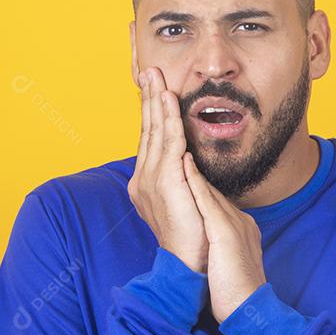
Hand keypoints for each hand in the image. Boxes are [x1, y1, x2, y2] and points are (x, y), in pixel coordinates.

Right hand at [127, 67, 208, 273]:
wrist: (188, 265)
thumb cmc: (192, 237)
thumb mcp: (186, 201)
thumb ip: (184, 179)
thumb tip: (187, 160)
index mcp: (146, 182)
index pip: (149, 139)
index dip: (150, 112)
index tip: (153, 87)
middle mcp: (143, 179)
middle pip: (146, 129)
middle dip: (147, 98)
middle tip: (148, 70)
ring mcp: (151, 180)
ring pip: (154, 131)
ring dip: (155, 100)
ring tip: (156, 76)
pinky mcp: (165, 182)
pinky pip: (167, 142)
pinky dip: (167, 118)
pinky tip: (168, 99)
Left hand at [183, 152, 266, 321]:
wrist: (250, 309)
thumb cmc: (236, 292)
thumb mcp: (230, 260)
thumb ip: (223, 245)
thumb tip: (213, 240)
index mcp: (240, 227)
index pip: (213, 198)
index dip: (197, 180)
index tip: (182, 162)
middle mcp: (238, 220)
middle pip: (210, 187)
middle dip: (192, 165)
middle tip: (177, 140)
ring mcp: (233, 224)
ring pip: (208, 187)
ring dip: (191, 164)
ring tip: (178, 140)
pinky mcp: (225, 232)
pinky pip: (207, 201)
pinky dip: (194, 181)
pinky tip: (183, 164)